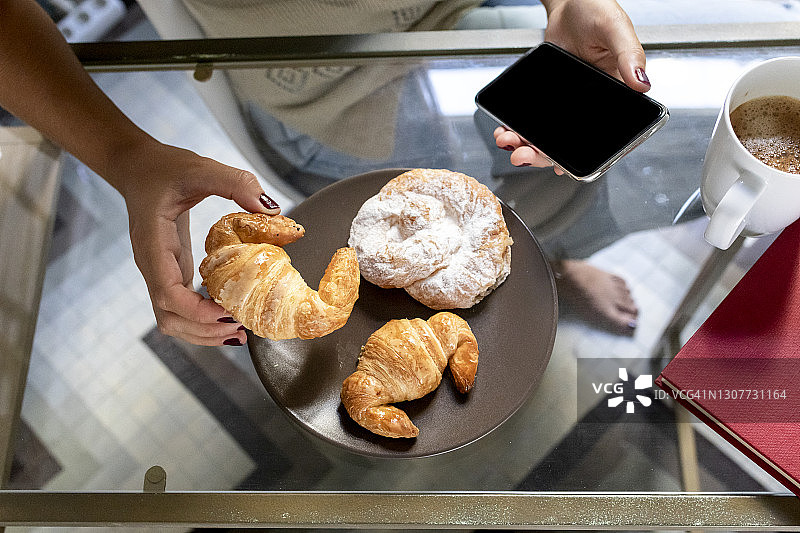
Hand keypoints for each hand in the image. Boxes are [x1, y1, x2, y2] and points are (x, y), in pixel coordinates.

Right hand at [113, 140, 280, 345]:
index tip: (227, 313)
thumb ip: (235, 183)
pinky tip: (226, 315)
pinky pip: (180, 307)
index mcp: (154, 244)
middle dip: (203, 330)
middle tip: (240, 328)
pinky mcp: (170, 271)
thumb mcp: (201, 168)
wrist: (139, 166)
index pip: (166, 294)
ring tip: (237, 331)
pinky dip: (201, 319)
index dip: (196, 311)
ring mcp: (159, 272)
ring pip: (171, 320)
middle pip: (168, 318)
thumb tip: (270, 209)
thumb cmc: (165, 169)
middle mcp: (152, 265)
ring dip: (202, 332)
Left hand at [495, 0, 649, 168]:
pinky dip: (518, 130)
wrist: (568, 2)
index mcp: (615, 95)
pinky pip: (533, 121)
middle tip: (524, 155)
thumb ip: (629, 54)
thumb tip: (642, 84)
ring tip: (510, 144)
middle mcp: (591, 105)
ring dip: (527, 146)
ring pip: (547, 137)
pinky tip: (506, 132)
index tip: (561, 166)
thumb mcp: (615, 28)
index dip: (584, 158)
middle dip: (543, 155)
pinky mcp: (547, 99)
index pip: (604, 137)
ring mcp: (566, 105)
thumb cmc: (597, 9)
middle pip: (569, 143)